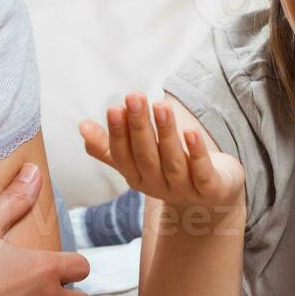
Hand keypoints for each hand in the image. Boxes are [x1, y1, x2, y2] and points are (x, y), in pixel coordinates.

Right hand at [78, 93, 244, 207]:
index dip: (118, 133)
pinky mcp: (211, 189)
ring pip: (173, 161)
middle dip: (140, 127)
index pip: (123, 155)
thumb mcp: (139, 159)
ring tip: (161, 105)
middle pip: (146, 156)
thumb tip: (82, 126)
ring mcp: (184, 190)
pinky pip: (203, 172)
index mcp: (137, 177)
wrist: (212, 198)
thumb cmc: (170, 169)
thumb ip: (110, 146)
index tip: (115, 108)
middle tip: (135, 97)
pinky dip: (197, 153)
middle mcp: (158, 186)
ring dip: (166, 133)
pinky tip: (191, 132)